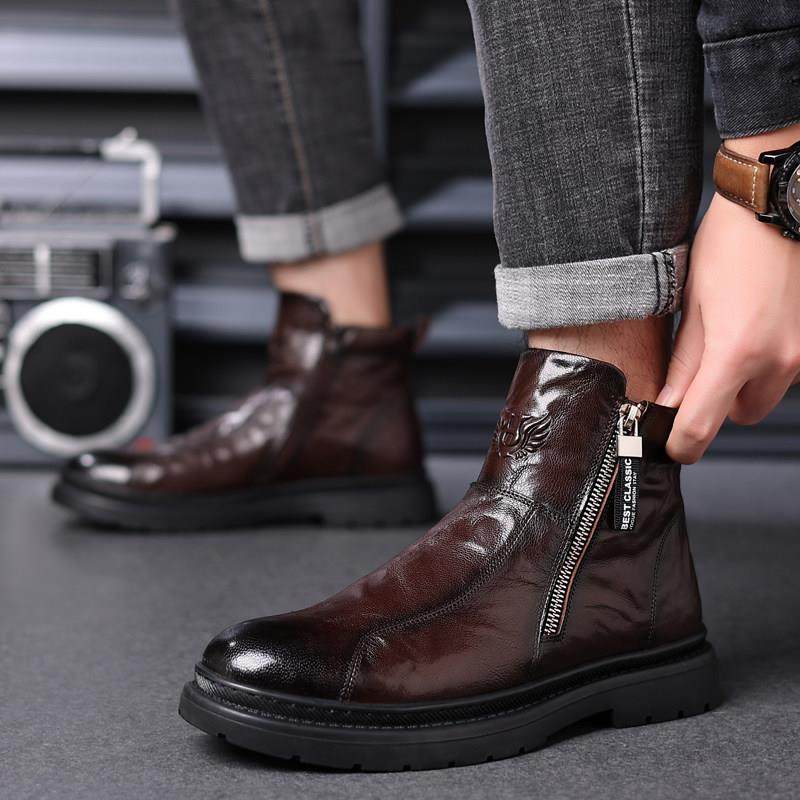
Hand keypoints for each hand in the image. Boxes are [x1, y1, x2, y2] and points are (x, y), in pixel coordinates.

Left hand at [658, 191, 799, 462]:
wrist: (776, 206)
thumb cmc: (729, 247)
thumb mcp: (691, 306)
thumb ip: (682, 363)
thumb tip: (666, 404)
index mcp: (737, 353)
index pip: (701, 426)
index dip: (680, 444)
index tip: (670, 444)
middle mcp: (779, 360)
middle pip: (739, 416)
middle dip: (717, 404)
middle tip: (700, 369)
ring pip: (766, 395)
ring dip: (745, 383)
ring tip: (730, 336)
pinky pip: (786, 371)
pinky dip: (768, 363)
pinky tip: (755, 327)